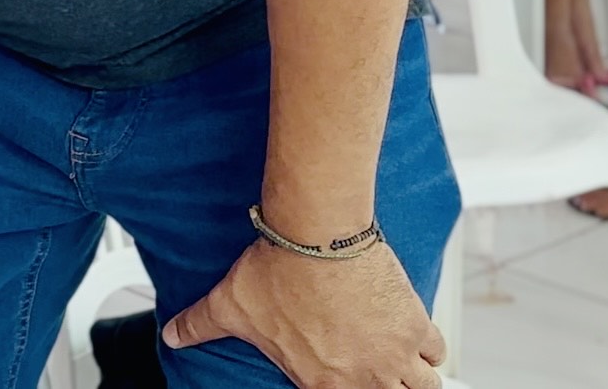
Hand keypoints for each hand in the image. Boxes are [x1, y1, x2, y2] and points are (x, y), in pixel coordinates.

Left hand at [163, 237, 445, 387]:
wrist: (316, 233)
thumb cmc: (277, 269)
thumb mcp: (228, 305)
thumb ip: (199, 325)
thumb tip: (171, 333)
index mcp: (322, 383)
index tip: (346, 381)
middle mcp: (364, 376)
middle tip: (375, 376)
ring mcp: (394, 354)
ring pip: (424, 387)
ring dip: (414, 380)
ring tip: (404, 371)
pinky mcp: (415, 325)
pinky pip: (436, 351)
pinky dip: (429, 349)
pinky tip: (418, 341)